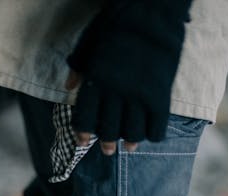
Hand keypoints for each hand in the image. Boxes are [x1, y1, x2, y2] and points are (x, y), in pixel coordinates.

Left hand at [65, 1, 190, 153]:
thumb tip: (68, 87)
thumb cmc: (118, 25)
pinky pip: (156, 127)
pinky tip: (149, 134)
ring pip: (132, 133)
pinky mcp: (159, 97)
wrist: (151, 12)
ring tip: (128, 146)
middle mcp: (115, 94)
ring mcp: (139, 97)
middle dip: (106, 143)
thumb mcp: (90, 42)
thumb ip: (78, 67)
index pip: (84, 118)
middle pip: (108, 130)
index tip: (83, 142)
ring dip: (129, 142)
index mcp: (96, 82)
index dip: (82, 134)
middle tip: (107, 149)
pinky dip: (152, 135)